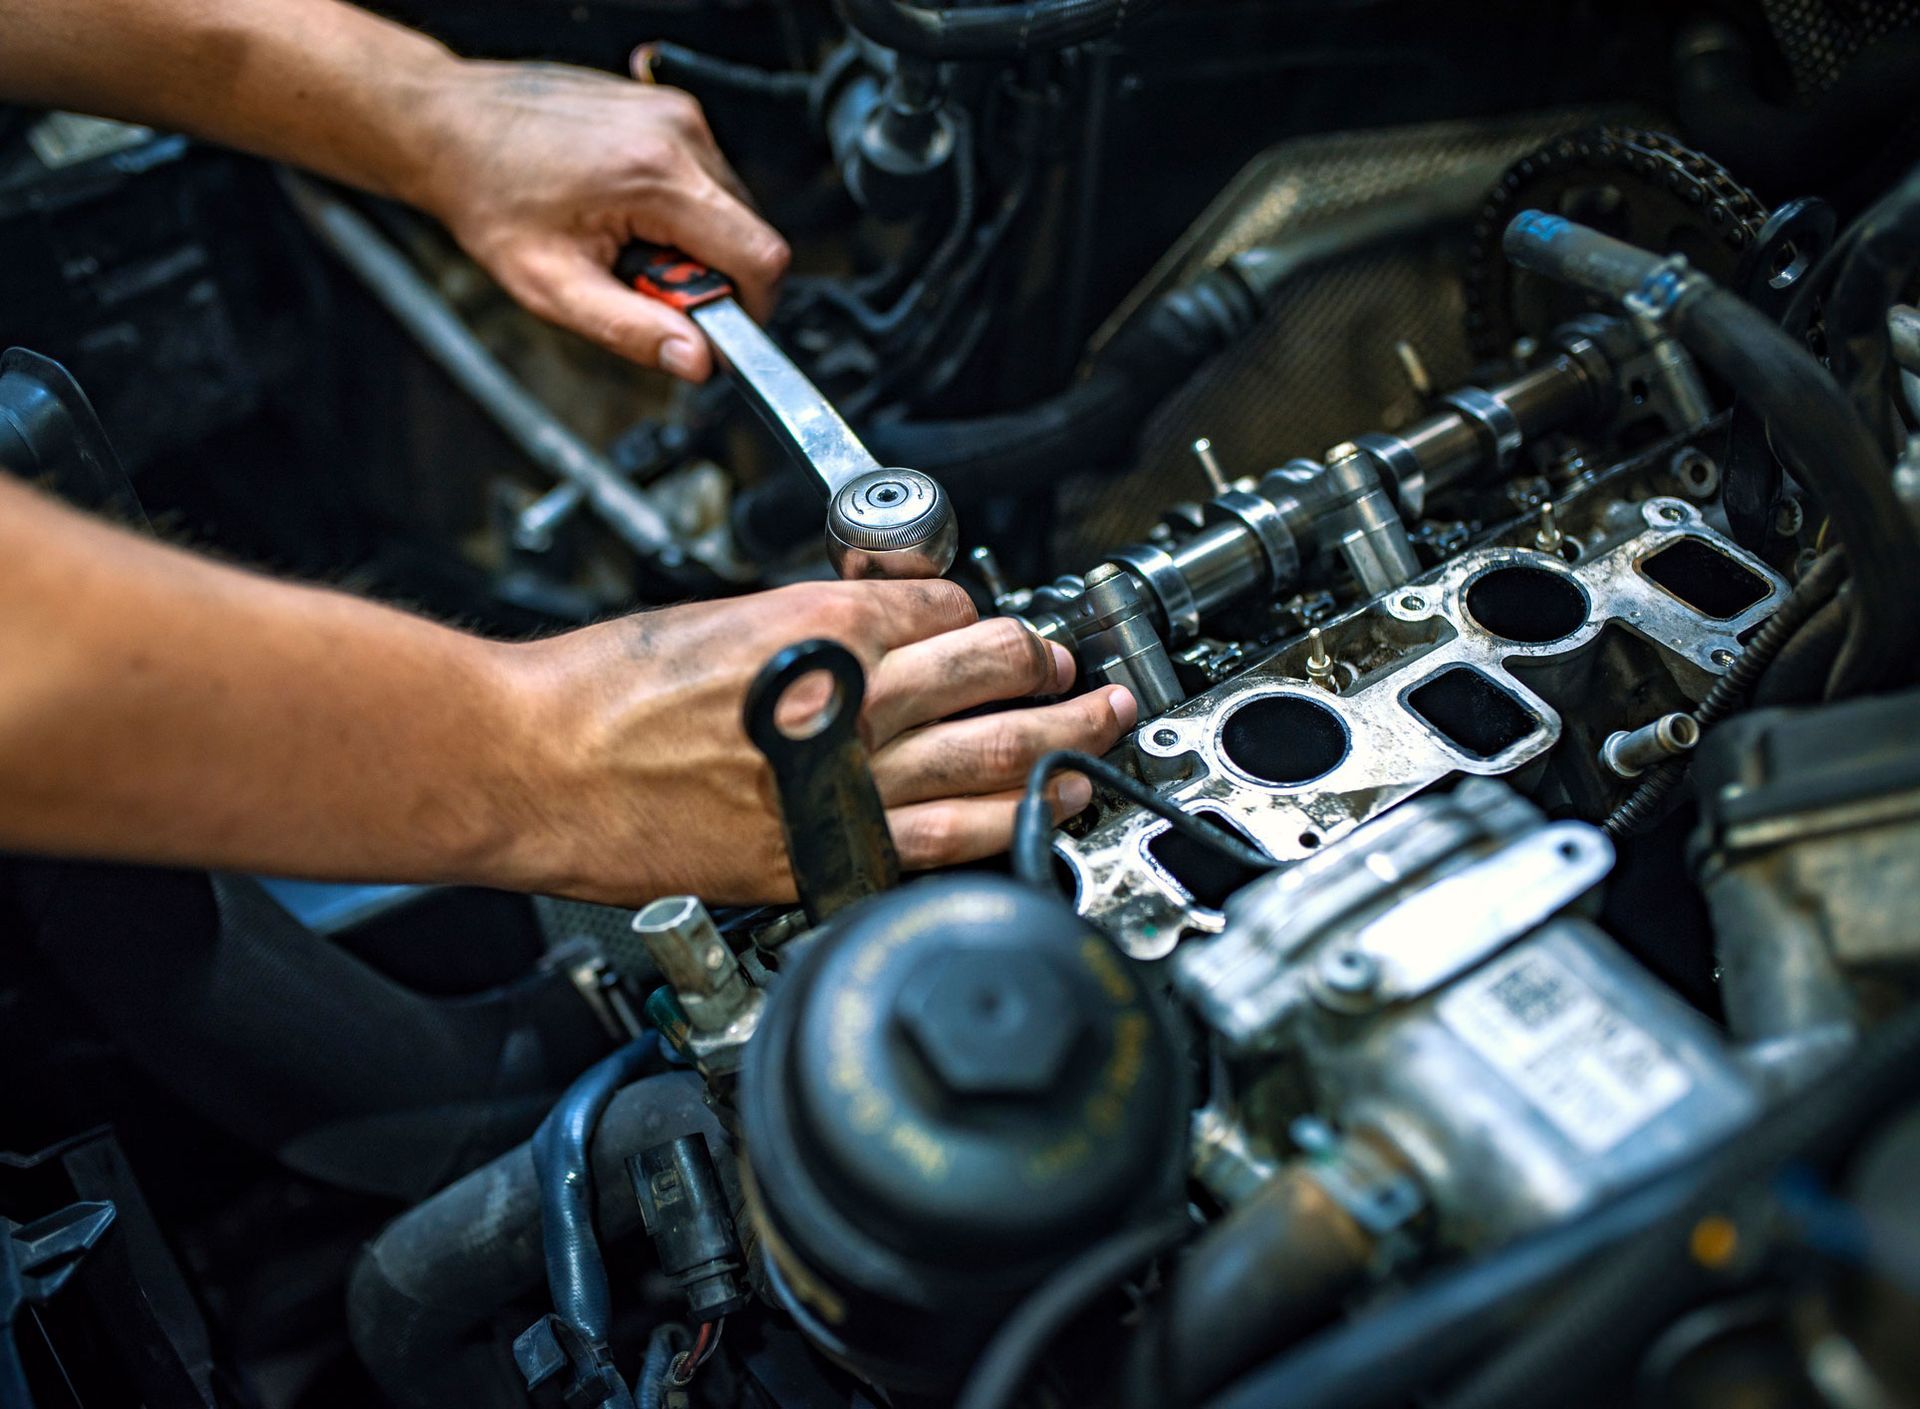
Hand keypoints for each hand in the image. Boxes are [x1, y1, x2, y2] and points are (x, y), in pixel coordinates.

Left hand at [409, 52, 787, 379]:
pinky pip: (706, 178)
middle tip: (641, 281)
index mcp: (657, 176)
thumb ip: (632, 331)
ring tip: (626, 241)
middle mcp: (677, 132)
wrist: (451, 128)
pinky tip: (626, 211)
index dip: (749, 308)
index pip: (760, 257)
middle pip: (749, 233)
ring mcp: (676, 114)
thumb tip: (698, 361)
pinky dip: (678, 209)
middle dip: (709, 275)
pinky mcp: (668, 109)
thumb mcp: (553, 287)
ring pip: (730, 207)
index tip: (710, 326)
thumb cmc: (490, 198)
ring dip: (693, 242)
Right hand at [496, 579, 1133, 905]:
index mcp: (827, 623)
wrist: (532, 763)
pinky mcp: (820, 856)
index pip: (950, 608)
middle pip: (997, 673)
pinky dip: (1004, 827)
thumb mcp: (722, 616)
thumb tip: (875, 630)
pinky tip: (1040, 818)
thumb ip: (813, 624)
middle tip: (1080, 674)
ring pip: (996, 760)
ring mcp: (846, 785)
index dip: (980, 615)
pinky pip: (940, 843)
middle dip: (1052, 670)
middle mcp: (854, 700)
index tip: (994, 630)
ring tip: (1096, 739)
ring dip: (1062, 746)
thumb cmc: (602, 689)